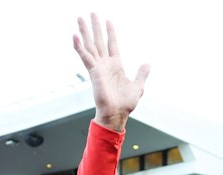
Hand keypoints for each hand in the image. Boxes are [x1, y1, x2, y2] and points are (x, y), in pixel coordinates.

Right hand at [73, 14, 149, 131]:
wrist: (116, 114)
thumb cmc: (125, 104)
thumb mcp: (138, 87)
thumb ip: (142, 74)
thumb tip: (147, 64)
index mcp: (116, 66)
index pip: (112, 45)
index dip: (110, 33)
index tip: (108, 21)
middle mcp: (105, 65)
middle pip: (99, 41)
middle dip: (95, 27)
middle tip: (91, 13)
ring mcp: (98, 67)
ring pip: (90, 45)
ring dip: (84, 32)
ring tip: (79, 18)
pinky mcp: (93, 72)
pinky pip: (85, 57)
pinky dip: (79, 46)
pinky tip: (74, 36)